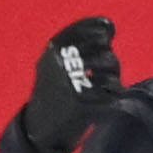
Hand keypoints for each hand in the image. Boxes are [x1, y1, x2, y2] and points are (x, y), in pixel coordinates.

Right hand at [18, 15, 125, 152]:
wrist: (38, 126)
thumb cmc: (53, 88)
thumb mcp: (54, 61)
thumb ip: (79, 43)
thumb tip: (111, 26)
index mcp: (53, 49)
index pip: (87, 28)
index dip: (102, 27)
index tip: (108, 32)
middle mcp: (61, 62)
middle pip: (103, 48)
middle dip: (108, 56)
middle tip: (106, 66)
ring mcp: (72, 82)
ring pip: (110, 67)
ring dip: (113, 74)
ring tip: (107, 83)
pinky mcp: (84, 103)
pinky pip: (113, 90)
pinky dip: (114, 93)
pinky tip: (106, 98)